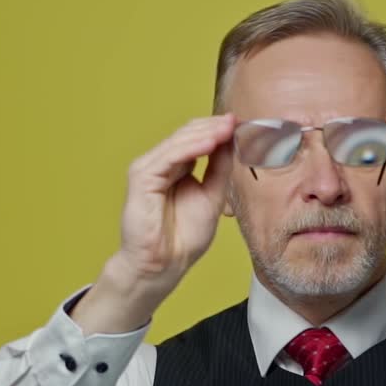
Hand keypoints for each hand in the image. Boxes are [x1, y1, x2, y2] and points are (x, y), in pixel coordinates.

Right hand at [115, 114, 236, 285]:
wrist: (165, 264)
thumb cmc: (184, 237)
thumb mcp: (212, 196)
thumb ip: (220, 168)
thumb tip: (232, 140)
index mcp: (177, 167)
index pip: (197, 138)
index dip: (219, 130)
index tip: (244, 124)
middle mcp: (161, 164)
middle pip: (188, 134)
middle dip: (215, 127)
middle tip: (239, 120)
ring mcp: (149, 169)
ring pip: (179, 141)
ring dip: (207, 133)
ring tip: (229, 128)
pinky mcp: (141, 177)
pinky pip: (169, 156)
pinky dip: (191, 148)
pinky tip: (211, 143)